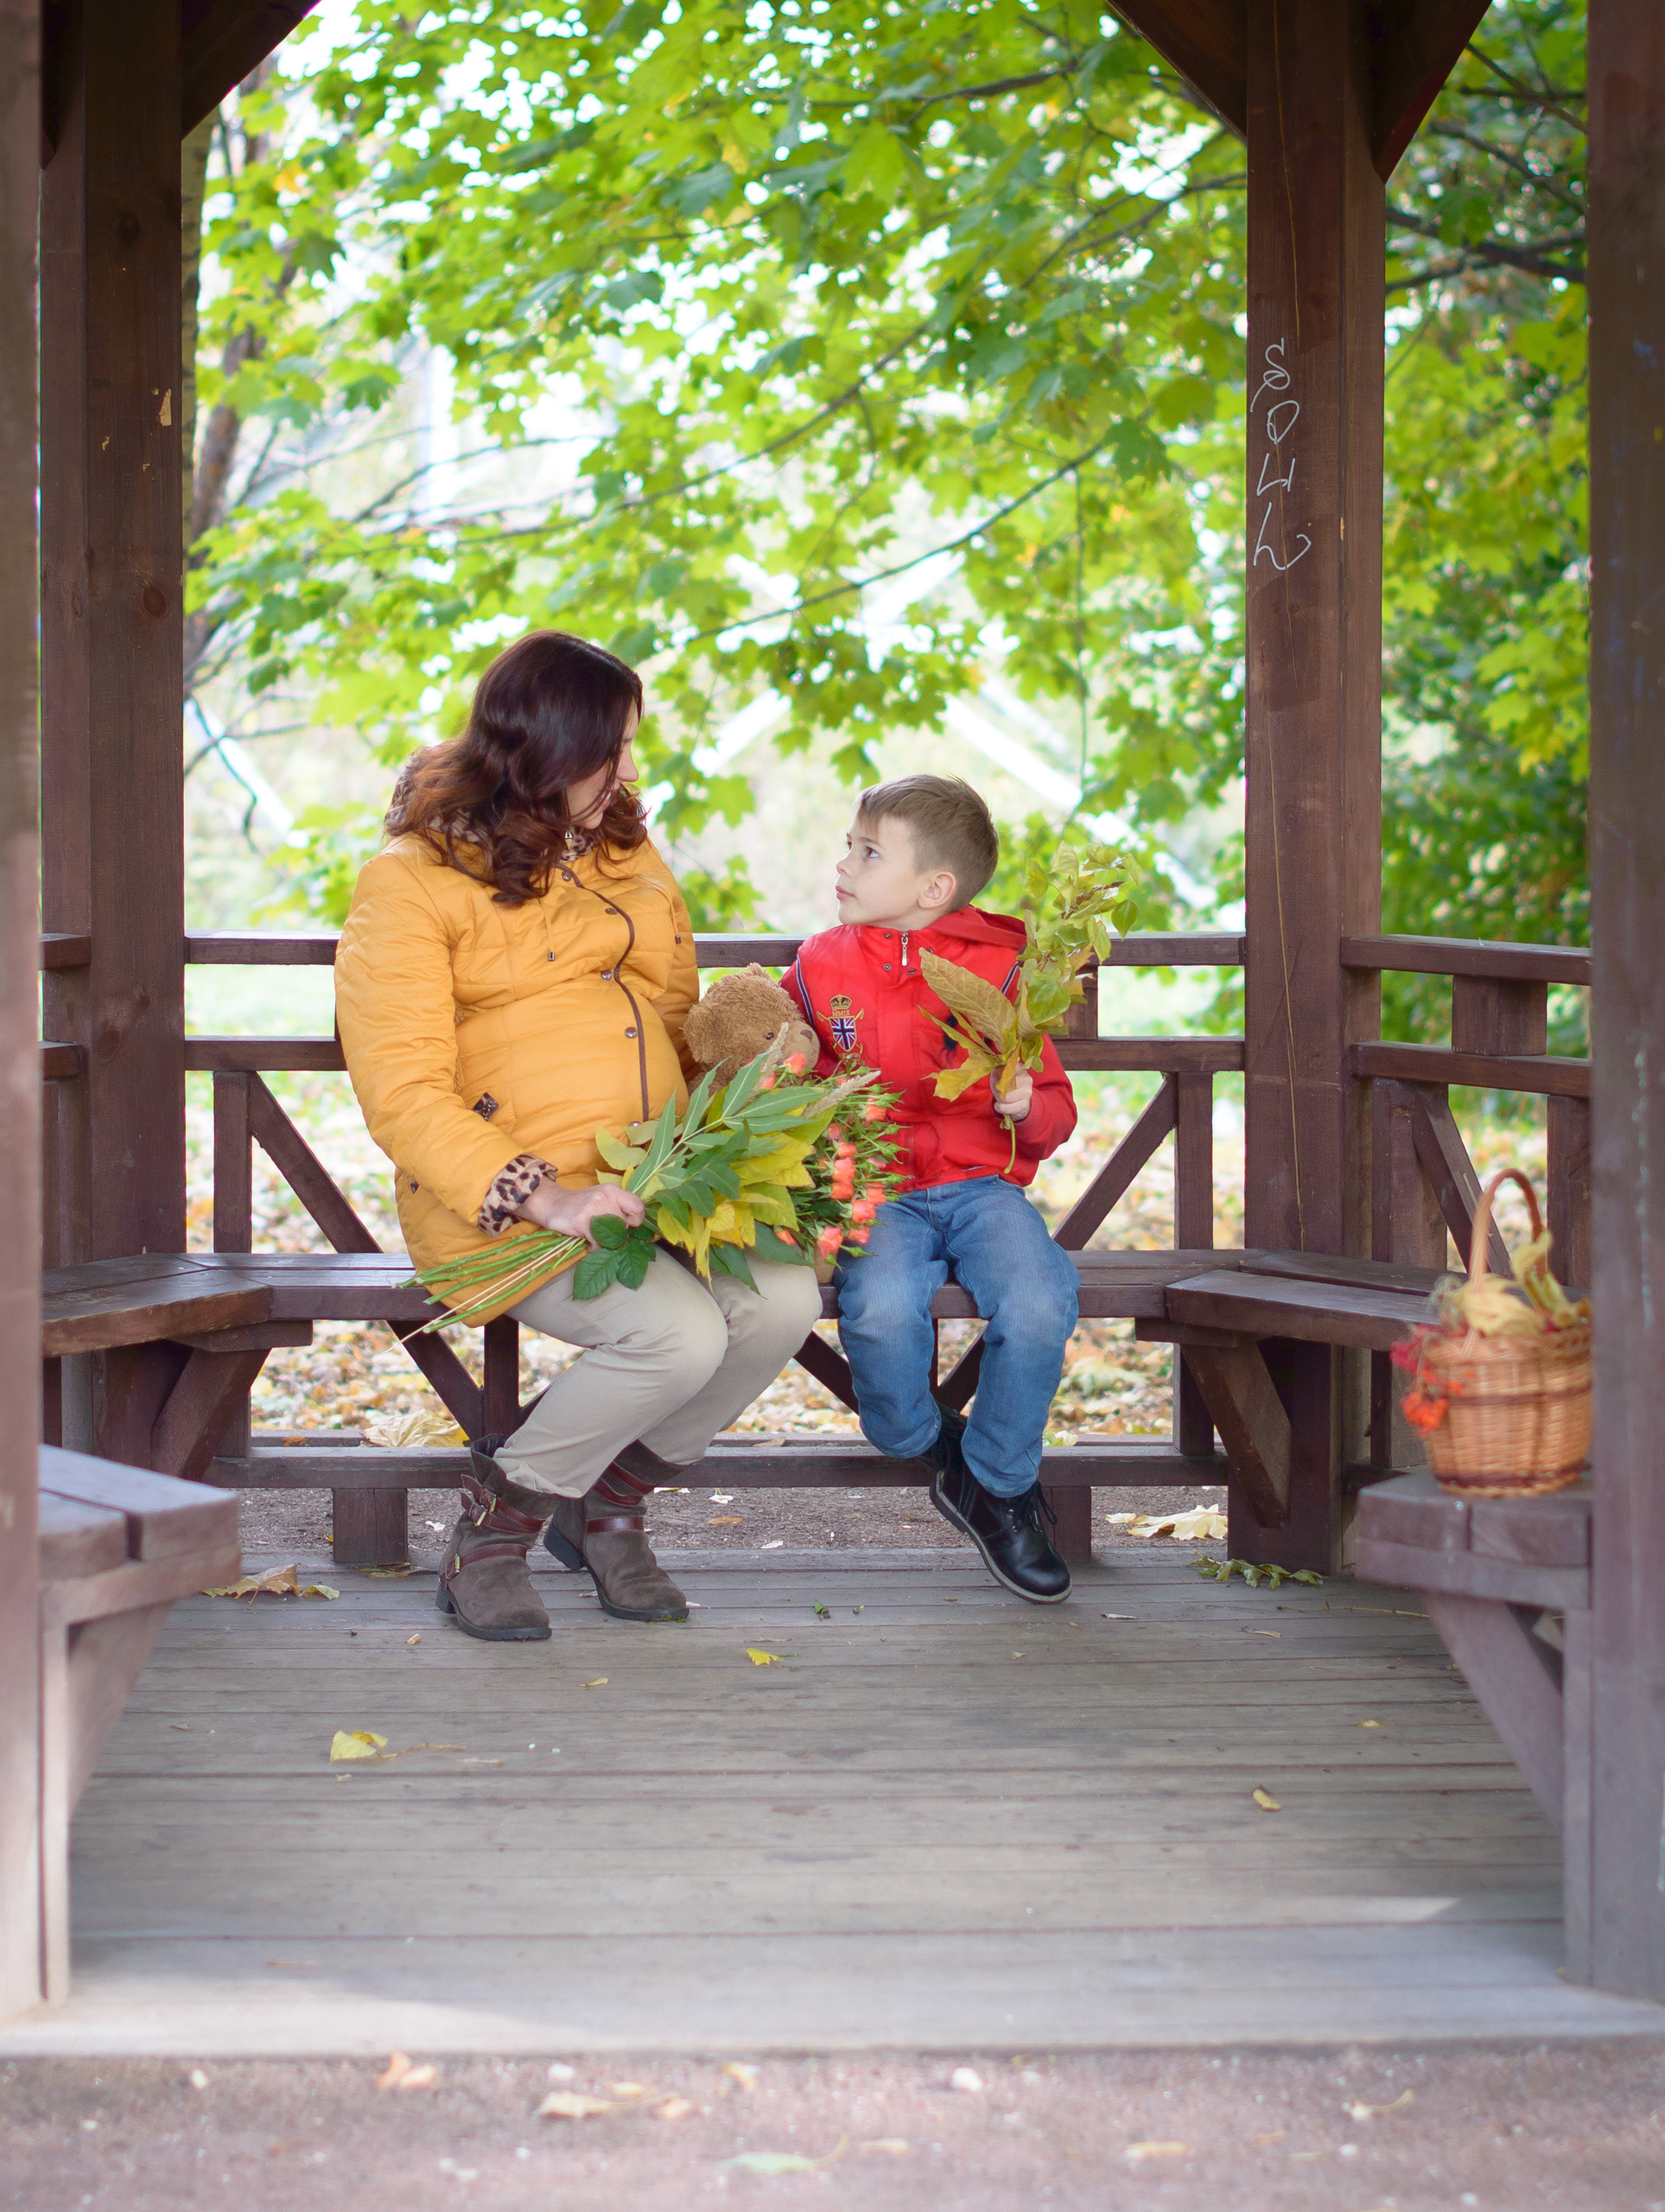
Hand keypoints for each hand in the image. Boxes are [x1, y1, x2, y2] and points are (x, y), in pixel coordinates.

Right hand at [517, 1179, 646, 1243]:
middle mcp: (606, 1198)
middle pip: (624, 1225)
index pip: (638, 1206)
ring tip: (595, 1238)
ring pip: (612, 1236)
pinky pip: (598, 1243)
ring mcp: (594, 1209)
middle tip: (604, 1233)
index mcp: (613, 1191)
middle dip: (615, 1234)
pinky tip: (587, 1241)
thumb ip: (618, 1207)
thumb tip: (633, 1227)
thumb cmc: (580, 1203)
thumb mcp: (601, 1198)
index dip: (636, 1220)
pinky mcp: (582, 1222)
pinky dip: (593, 1247)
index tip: (626, 1224)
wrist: (552, 1203)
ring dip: (604, 1242)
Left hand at [993, 1069, 1032, 1122]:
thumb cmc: (1009, 1086)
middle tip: (997, 1090)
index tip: (996, 1076)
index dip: (1000, 1072)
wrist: (1020, 1102)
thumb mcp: (1003, 1076)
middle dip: (997, 1088)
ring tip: (999, 1098)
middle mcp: (1027, 1080)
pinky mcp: (1024, 1106)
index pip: (1012, 1067)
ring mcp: (1027, 1093)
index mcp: (1021, 1070)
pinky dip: (999, 1107)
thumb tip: (995, 1073)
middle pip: (1006, 1084)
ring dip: (998, 1098)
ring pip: (1005, 1097)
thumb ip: (999, 1072)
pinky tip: (1000, 1105)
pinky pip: (1005, 1107)